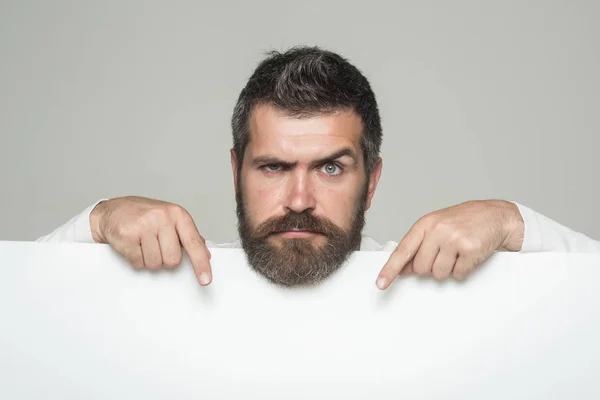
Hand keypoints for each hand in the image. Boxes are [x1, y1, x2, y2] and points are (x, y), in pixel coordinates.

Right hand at [90, 196, 211, 285]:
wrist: (112, 211)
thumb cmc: (144, 216)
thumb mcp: (171, 219)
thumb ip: (188, 236)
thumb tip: (205, 255)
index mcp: (178, 214)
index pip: (194, 243)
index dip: (201, 264)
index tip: (205, 280)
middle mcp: (163, 217)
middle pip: (173, 260)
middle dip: (165, 259)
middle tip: (156, 246)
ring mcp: (144, 225)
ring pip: (155, 264)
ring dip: (149, 260)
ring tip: (143, 244)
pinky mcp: (127, 235)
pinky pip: (138, 262)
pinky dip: (136, 259)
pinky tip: (133, 245)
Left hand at [376, 200, 523, 289]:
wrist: (496, 215)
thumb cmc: (464, 221)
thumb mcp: (437, 227)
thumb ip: (419, 246)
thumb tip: (404, 269)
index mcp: (425, 224)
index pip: (403, 250)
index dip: (390, 269)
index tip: (381, 283)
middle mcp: (438, 230)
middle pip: (421, 268)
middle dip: (431, 267)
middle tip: (444, 254)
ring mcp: (454, 239)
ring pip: (439, 274)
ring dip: (448, 269)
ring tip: (457, 253)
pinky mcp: (471, 250)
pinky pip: (458, 274)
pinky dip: (463, 270)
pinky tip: (468, 256)